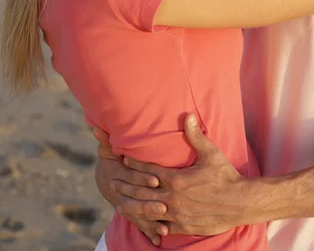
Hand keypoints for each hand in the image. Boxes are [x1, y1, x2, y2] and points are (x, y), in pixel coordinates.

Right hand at [93, 127, 167, 246]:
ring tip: (164, 227)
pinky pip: (139, 225)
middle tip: (164, 206)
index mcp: (116, 176)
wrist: (106, 180)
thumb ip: (107, 140)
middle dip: (149, 204)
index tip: (157, 180)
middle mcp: (120, 193)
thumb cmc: (112, 160)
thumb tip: (97, 127)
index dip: (142, 178)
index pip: (130, 177)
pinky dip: (149, 233)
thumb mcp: (108, 150)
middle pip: (134, 199)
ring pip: (137, 216)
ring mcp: (125, 206)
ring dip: (150, 222)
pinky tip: (159, 239)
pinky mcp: (132, 215)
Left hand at [113, 115, 251, 235]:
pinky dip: (151, 223)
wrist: (240, 202)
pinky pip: (162, 226)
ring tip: (120, 204)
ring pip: (149, 211)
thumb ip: (195, 136)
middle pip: (144, 191)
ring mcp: (177, 214)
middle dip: (128, 186)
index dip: (135, 164)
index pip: (149, 170)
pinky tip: (143, 222)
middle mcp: (173, 197)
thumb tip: (188, 115)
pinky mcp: (184, 226)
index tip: (124, 159)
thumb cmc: (226, 176)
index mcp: (177, 178)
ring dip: (133, 207)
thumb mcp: (210, 153)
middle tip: (114, 183)